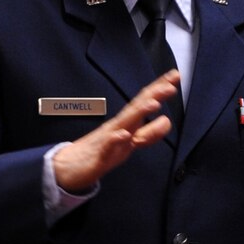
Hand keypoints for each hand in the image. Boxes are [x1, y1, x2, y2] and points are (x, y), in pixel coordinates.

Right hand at [50, 72, 178, 192]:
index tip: (175, 76)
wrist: (68, 167)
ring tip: (154, 104)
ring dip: (138, 113)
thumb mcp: (130, 144)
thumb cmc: (101, 153)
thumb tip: (166, 121)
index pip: (144, 102)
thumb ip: (148, 134)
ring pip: (124, 124)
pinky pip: (107, 148)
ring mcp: (107, 141)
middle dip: (154, 94)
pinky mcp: (98, 157)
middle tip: (171, 82)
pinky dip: (115, 140)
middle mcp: (118, 127)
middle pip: (137, 107)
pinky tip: (123, 135)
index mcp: (126, 124)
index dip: (159, 89)